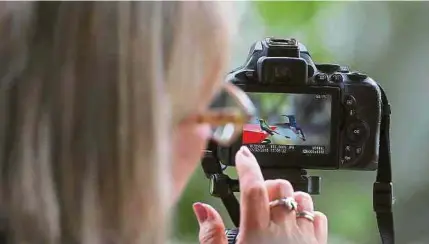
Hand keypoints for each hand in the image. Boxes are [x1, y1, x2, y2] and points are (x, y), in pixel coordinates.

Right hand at [193, 146, 327, 243]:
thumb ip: (211, 235)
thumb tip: (202, 209)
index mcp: (257, 233)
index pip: (253, 188)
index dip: (247, 165)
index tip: (243, 154)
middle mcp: (283, 230)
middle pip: (280, 187)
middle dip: (266, 184)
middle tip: (256, 199)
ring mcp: (304, 237)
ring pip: (301, 197)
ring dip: (288, 198)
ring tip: (275, 212)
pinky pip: (318, 216)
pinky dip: (307, 213)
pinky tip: (294, 225)